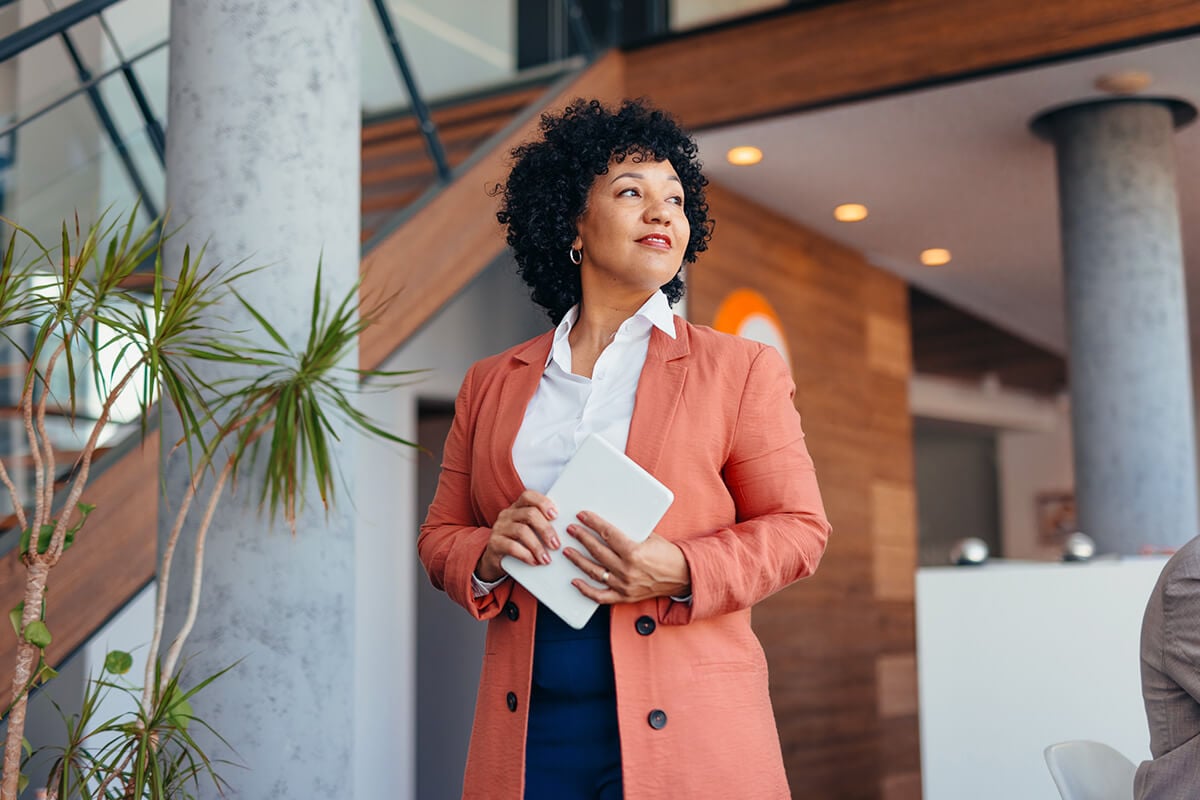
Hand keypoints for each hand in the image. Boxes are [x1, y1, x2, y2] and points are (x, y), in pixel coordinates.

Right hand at [476, 490, 558, 581]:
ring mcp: (499, 528)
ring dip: (538, 546)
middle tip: (556, 545)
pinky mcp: (494, 543)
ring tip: (547, 559)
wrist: (495, 560)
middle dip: (546, 529)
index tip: (556, 515)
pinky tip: (534, 562)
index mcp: (517, 507)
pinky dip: (526, 555)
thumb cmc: (518, 543)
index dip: (543, 503)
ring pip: (522, 531)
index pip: (529, 496)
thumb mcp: (529, 531)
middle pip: (529, 514)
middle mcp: (507, 514)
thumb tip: (566, 530)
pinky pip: (512, 546)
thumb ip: (542, 526)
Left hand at [563, 510, 690, 603]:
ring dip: (578, 560)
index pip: (607, 534)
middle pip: (597, 551)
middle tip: (570, 530)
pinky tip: (574, 581)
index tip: (582, 516)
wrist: (683, 575)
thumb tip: (607, 525)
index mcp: (634, 552)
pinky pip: (600, 596)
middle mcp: (627, 570)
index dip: (593, 523)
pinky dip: (586, 590)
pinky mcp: (625, 597)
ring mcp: (624, 585)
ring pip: (594, 572)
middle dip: (581, 538)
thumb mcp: (650, 537)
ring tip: (567, 551)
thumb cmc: (668, 554)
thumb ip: (629, 534)